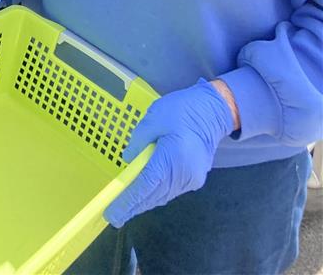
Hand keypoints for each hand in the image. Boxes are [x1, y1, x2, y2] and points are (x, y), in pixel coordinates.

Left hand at [104, 79, 233, 227]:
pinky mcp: (195, 178)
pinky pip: (171, 191)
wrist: (213, 111)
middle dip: (133, 207)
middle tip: (114, 216)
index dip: (128, 201)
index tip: (113, 214)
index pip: (145, 186)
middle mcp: (183, 175)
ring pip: (162, 195)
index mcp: (171, 158)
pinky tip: (145, 194)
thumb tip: (129, 160)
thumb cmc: (182, 110)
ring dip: (145, 201)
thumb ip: (138, 141)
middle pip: (154, 196)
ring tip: (126, 207)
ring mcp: (192, 179)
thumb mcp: (154, 117)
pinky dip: (156, 194)